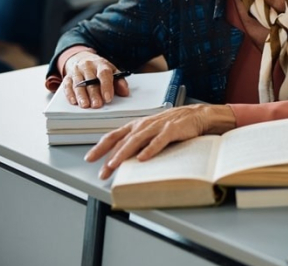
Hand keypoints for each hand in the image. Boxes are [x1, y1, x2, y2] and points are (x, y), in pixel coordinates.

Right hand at [61, 51, 129, 107]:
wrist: (82, 58)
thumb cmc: (99, 68)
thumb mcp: (112, 70)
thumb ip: (119, 81)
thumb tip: (125, 92)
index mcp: (101, 64)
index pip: (104, 74)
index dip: (106, 86)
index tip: (108, 98)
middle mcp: (88, 66)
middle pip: (90, 81)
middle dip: (94, 94)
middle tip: (97, 105)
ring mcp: (76, 71)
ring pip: (78, 84)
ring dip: (81, 96)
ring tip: (85, 105)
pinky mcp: (67, 77)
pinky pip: (67, 85)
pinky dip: (70, 94)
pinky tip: (73, 101)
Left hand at [85, 104, 233, 178]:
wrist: (198, 115)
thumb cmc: (176, 125)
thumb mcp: (153, 131)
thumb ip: (139, 142)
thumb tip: (124, 158)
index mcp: (138, 125)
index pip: (114, 135)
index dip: (101, 147)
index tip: (90, 158)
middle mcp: (145, 125)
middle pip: (123, 141)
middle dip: (109, 157)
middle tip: (102, 171)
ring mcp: (158, 126)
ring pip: (136, 140)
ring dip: (124, 153)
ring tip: (115, 164)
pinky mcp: (172, 130)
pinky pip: (159, 141)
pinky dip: (150, 149)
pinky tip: (142, 158)